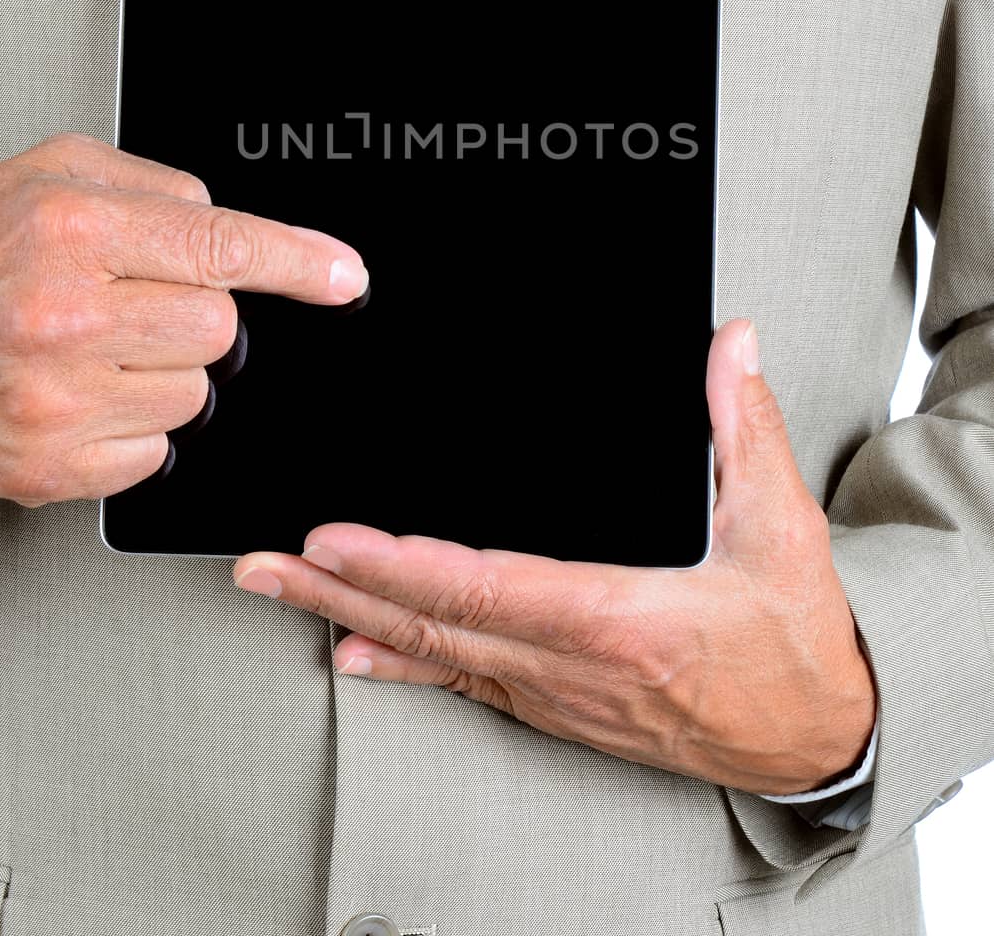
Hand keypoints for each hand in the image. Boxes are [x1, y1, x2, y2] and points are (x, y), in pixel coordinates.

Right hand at [0, 133, 366, 503]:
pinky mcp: (53, 468)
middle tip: (134, 302)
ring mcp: (61, 401)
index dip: (299, 261)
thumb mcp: (47, 174)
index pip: (222, 244)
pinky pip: (157, 452)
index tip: (345, 275)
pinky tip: (82, 394)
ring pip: (195, 393)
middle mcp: (68, 316)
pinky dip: (134, 425)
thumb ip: (150, 186)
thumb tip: (222, 221)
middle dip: (194, 312)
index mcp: (72, 229)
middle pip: (220, 327)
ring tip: (93, 348)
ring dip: (163, 370)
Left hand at [234, 319, 876, 795]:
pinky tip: (354, 654)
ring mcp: (563, 698)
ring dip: (352, 621)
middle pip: (438, 628)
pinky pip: (467, 686)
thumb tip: (729, 344)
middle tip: (265, 564)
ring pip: (438, 659)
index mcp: (626, 618)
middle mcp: (579, 668)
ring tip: (281, 592)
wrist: (816, 736)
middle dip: (341, 592)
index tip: (335, 542)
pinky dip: (403, 665)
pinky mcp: (562, 710)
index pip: (490, 590)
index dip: (402, 568)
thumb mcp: (784, 523)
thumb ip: (745, 425)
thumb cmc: (796, 637)